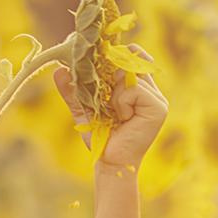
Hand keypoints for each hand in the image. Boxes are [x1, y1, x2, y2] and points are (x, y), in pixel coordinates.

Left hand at [54, 44, 168, 169]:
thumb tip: (58, 70)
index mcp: (137, 87)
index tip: (98, 64)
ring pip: (129, 74)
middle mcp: (150, 89)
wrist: (109, 162)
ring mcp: (157, 97)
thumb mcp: (84, 109)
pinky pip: (134, 89)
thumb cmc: (100, 138)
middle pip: (131, 59)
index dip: (115, 55)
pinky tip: (122, 118)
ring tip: (115, 114)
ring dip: (113, 94)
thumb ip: (73, 90)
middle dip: (110, 74)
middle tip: (105, 98)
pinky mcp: (158, 107)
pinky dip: (121, 102)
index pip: (132, 55)